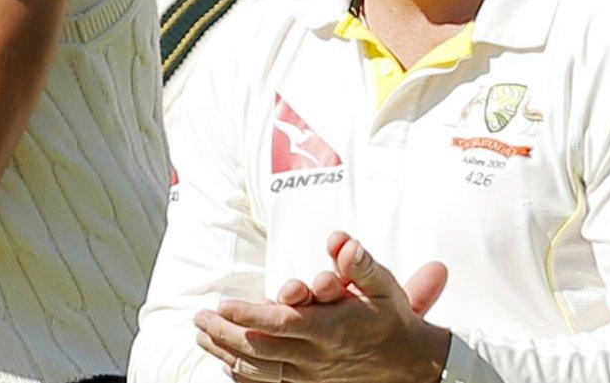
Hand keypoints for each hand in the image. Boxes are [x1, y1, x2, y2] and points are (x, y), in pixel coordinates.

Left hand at [195, 231, 451, 382]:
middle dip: (225, 334)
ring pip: (260, 369)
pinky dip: (243, 375)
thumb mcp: (383, 286)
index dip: (247, 316)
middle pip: (260, 348)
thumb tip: (341, 240)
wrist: (411, 363)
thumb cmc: (390, 317)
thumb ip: (360, 263)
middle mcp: (317, 355)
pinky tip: (225, 363)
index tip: (222, 304)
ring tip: (201, 337)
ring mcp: (312, 375)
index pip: (280, 323)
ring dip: (226, 353)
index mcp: (331, 328)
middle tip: (199, 318)